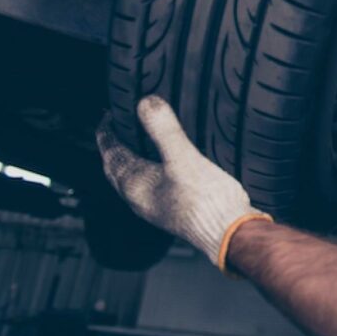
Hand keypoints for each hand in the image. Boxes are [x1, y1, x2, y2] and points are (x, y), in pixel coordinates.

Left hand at [96, 95, 269, 268]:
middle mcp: (140, 199)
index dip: (106, 133)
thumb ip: (165, 130)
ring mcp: (157, 207)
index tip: (107, 115)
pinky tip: (167, 168)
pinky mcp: (174, 210)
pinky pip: (151, 186)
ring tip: (139, 144)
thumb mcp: (185, 158)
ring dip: (130, 161)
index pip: (111, 154)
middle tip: (117, 128)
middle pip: (117, 169)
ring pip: (133, 180)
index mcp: (136, 185)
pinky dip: (149, 171)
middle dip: (114, 148)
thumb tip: (144, 102)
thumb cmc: (206, 202)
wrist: (229, 234)